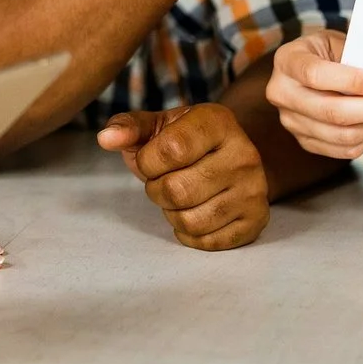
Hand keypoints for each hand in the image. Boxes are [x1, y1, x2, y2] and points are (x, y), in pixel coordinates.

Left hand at [96, 103, 268, 250]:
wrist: (230, 157)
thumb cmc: (185, 140)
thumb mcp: (158, 125)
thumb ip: (129, 127)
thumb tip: (106, 138)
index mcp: (218, 122)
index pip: (171, 151)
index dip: (147, 162)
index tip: (151, 159)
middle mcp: (244, 155)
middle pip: (177, 191)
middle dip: (156, 190)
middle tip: (163, 181)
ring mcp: (255, 190)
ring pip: (190, 221)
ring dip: (171, 213)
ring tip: (180, 196)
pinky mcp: (256, 220)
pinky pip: (207, 241)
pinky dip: (189, 233)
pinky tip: (195, 211)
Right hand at [264, 28, 362, 159]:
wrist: (313, 69)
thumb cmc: (330, 51)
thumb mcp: (338, 42)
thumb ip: (359, 57)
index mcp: (287, 61)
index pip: (317, 75)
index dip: (354, 81)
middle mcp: (281, 93)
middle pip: (332, 111)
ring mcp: (290, 121)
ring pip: (341, 135)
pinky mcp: (304, 141)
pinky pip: (343, 150)